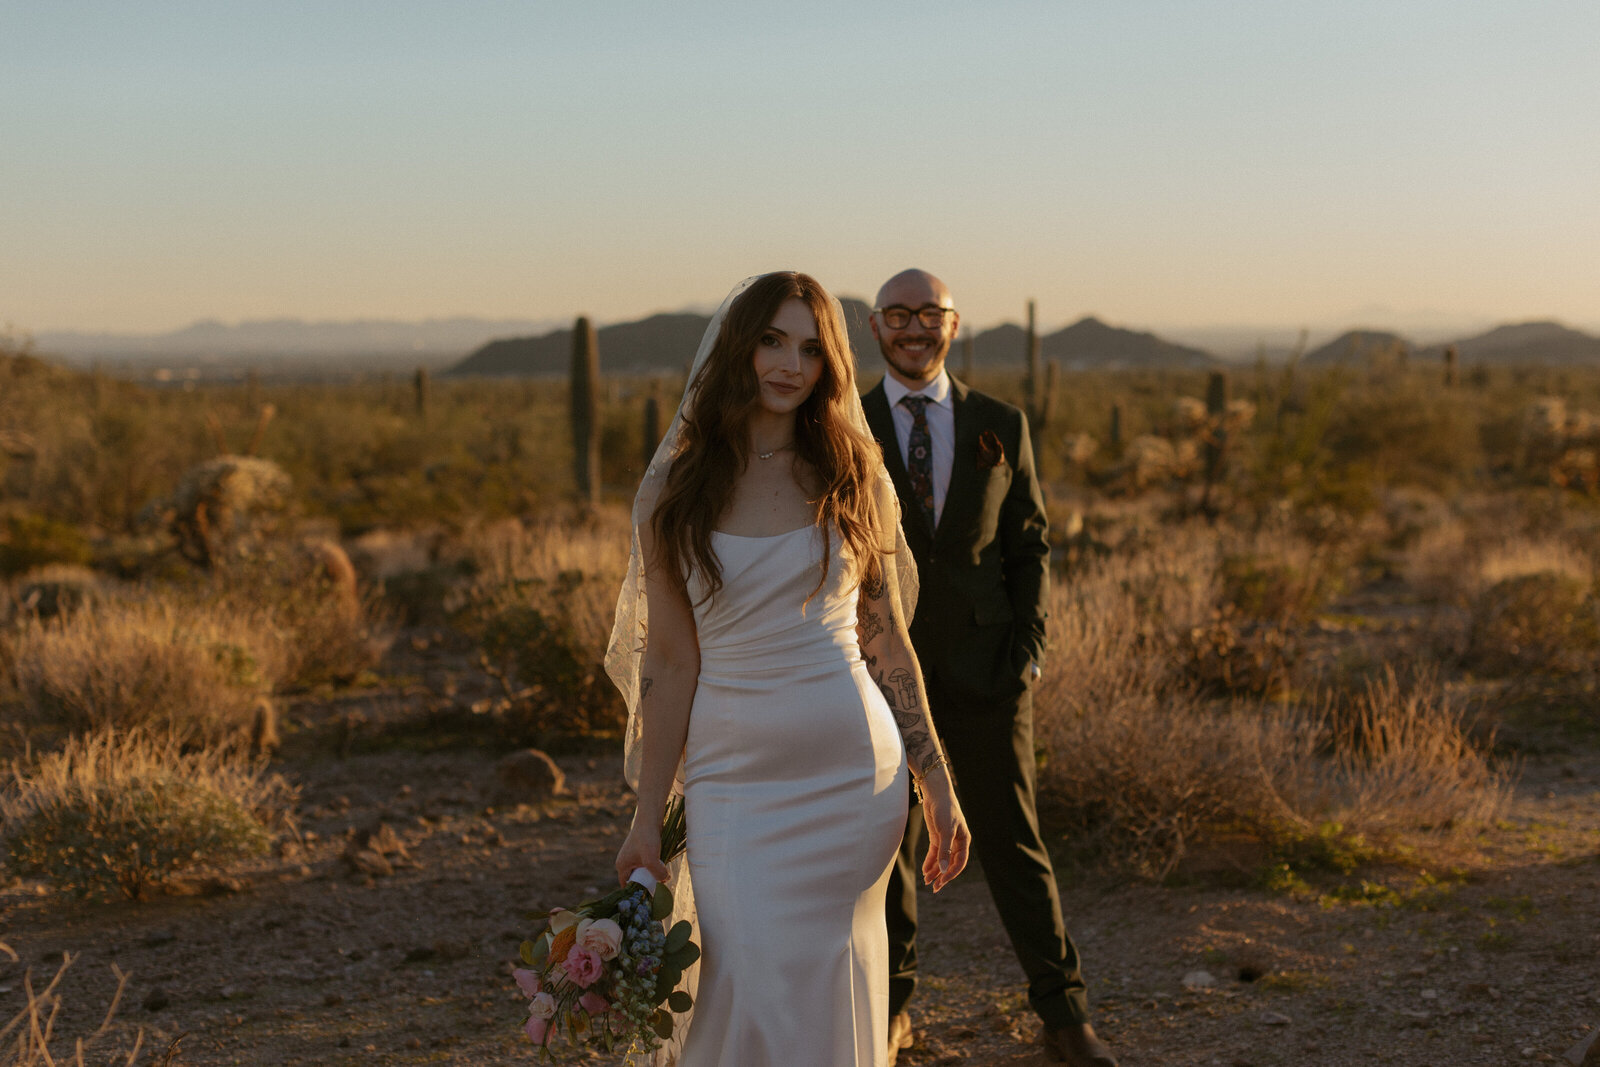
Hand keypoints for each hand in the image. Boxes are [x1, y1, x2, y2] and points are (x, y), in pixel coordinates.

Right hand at [614, 815, 669, 887]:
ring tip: (662, 875)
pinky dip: (654, 866)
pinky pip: (646, 863)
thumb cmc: (647, 838)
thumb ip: (657, 874)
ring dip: (652, 874)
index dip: (637, 891)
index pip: (627, 886)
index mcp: (622, 866)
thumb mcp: (651, 859)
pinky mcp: (640, 850)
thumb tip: (664, 880)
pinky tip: (663, 865)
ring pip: (643, 871)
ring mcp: (632, 855)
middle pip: (636, 879)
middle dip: (647, 882)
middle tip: (659, 885)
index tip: (649, 894)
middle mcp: (625, 861)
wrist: (650, 818)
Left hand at [917, 768, 968, 891]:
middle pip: (950, 863)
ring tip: (927, 882)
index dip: (951, 873)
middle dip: (942, 876)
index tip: (942, 881)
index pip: (959, 862)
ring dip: (935, 871)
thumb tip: (942, 870)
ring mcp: (946, 840)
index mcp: (964, 841)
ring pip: (941, 860)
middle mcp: (956, 842)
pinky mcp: (937, 837)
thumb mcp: (945, 831)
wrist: (936, 794)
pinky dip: (930, 862)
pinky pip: (934, 853)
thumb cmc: (945, 810)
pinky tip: (925, 871)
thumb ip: (944, 851)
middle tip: (934, 888)